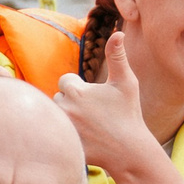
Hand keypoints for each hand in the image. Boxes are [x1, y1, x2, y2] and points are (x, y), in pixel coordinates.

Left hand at [53, 31, 163, 179]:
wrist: (128, 151)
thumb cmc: (128, 114)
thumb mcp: (125, 83)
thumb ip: (117, 57)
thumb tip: (117, 32)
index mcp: (76, 91)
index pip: (66, 80)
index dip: (80, 87)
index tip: (95, 99)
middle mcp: (64, 108)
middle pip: (59, 98)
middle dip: (71, 103)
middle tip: (93, 114)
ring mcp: (61, 127)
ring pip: (55, 114)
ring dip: (66, 116)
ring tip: (88, 126)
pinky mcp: (60, 143)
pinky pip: (54, 132)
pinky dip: (64, 133)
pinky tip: (83, 138)